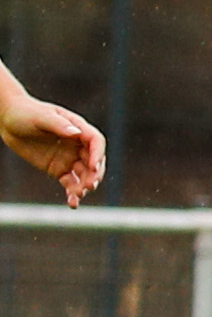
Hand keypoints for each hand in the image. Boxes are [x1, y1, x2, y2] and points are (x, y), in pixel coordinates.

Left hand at [0, 87, 103, 204]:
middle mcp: (77, 145)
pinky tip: (73, 203)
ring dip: (85, 186)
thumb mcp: (41, 117)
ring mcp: (69, 158)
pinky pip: (70, 183)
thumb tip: (76, 134)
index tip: (93, 166)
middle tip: (90, 185)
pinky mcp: (59, 169)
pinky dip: (73, 194)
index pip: (96, 142)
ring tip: (79, 195)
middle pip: (94, 161)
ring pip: (84, 175)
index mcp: (78, 128)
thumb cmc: (25, 113)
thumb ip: (59, 124)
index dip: (98, 154)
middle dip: (94, 174)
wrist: (8, 120)